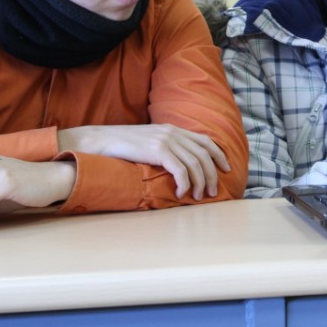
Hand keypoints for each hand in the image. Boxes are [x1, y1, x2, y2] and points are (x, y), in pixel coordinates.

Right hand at [57, 124, 230, 199]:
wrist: (100, 140)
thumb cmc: (122, 146)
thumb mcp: (149, 142)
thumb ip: (166, 147)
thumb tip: (179, 164)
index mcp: (173, 129)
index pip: (205, 141)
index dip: (219, 155)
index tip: (226, 168)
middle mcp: (173, 132)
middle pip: (204, 154)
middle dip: (212, 174)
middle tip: (214, 192)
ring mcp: (166, 140)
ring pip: (195, 164)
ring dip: (201, 183)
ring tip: (199, 197)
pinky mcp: (158, 150)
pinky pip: (181, 170)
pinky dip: (185, 184)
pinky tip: (182, 194)